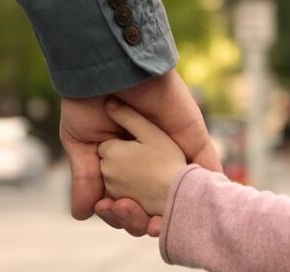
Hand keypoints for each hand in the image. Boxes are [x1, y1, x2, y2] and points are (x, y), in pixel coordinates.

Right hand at [60, 70, 220, 235]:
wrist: (107, 68)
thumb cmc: (87, 100)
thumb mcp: (81, 143)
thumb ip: (85, 178)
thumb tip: (81, 215)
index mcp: (126, 165)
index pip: (128, 202)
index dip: (121, 215)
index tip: (109, 211)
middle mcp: (152, 162)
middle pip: (154, 205)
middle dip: (141, 219)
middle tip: (126, 211)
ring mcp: (175, 151)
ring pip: (180, 195)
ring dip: (170, 214)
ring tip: (152, 221)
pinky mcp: (193, 139)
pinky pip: (209, 168)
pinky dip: (206, 190)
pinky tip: (197, 207)